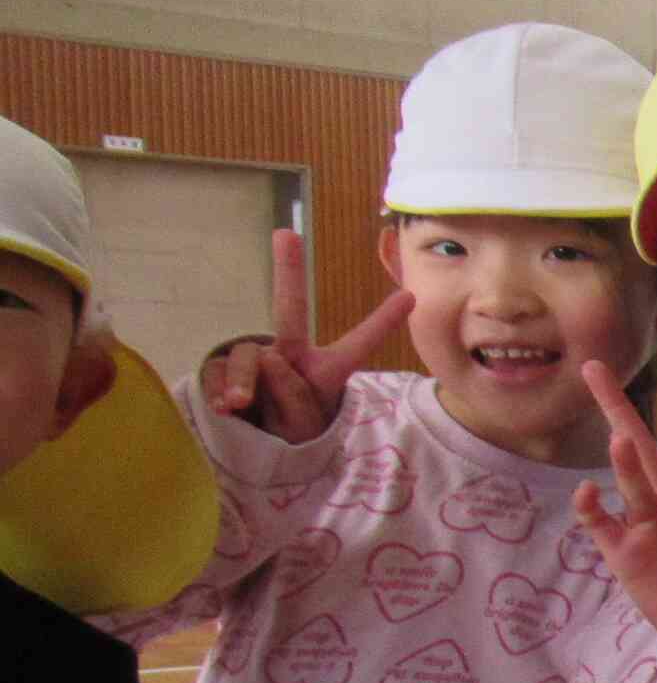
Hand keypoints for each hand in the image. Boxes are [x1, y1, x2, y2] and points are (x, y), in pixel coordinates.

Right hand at [202, 230, 409, 440]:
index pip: (357, 345)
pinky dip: (220, 388)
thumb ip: (293, 399)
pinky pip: (219, 371)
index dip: (382, 322)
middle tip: (285, 234)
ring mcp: (257, 358)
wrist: (254, 448)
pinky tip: (224, 406)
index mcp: (325, 370)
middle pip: (291, 311)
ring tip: (241, 404)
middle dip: (288, 271)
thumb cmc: (289, 432)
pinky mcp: (224, 367)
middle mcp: (291, 356)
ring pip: (251, 357)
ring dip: (245, 381)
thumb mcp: (302, 427)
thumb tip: (269, 358)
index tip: (410, 295)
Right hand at [572, 355, 656, 658]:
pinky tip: (587, 494)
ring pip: (633, 484)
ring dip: (625, 463)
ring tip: (617, 439)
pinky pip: (606, 527)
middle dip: (621, 407)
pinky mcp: (627, 555)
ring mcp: (648, 525)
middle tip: (594, 366)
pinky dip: (595, 511)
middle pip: (647, 445)